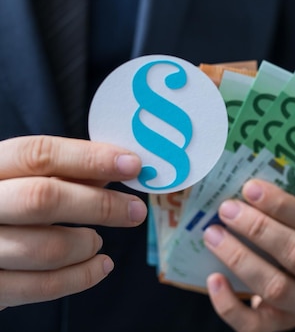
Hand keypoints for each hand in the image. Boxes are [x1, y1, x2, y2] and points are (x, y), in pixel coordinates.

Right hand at [0, 136, 146, 309]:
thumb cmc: (4, 204)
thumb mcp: (22, 178)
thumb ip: (66, 171)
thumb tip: (123, 168)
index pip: (38, 154)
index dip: (90, 158)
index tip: (133, 165)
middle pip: (43, 199)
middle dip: (100, 205)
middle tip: (135, 211)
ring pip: (45, 248)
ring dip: (86, 244)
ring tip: (98, 240)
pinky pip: (42, 288)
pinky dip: (82, 276)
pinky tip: (101, 265)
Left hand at [204, 179, 294, 330]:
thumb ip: (293, 212)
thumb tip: (249, 188)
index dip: (282, 206)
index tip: (250, 188)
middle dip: (258, 229)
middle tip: (227, 209)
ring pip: (274, 286)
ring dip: (239, 257)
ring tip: (213, 234)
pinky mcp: (278, 326)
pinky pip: (252, 323)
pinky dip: (228, 302)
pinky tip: (213, 278)